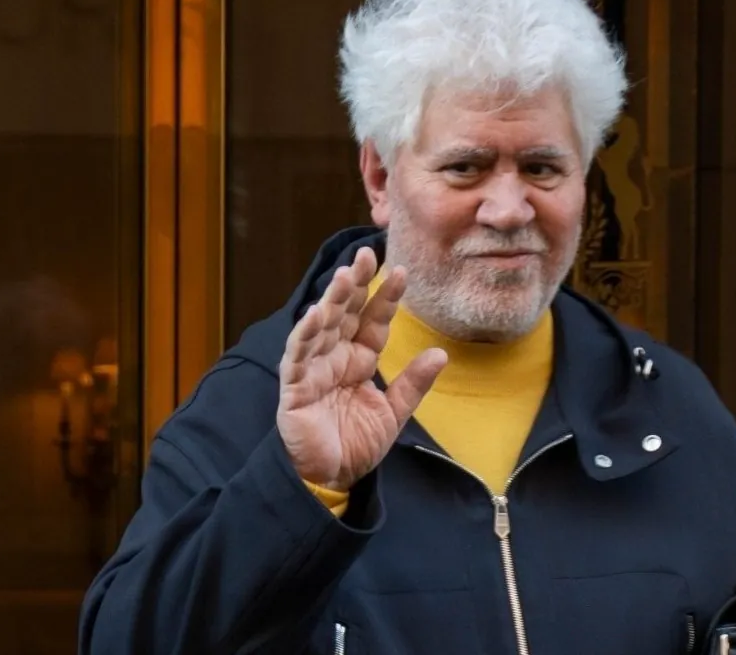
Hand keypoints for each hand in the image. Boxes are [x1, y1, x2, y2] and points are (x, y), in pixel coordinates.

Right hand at [277, 246, 447, 490]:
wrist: (331, 480)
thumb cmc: (356, 444)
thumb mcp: (394, 413)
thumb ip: (414, 383)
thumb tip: (441, 353)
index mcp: (359, 359)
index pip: (374, 321)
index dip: (386, 298)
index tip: (403, 272)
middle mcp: (335, 357)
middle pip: (346, 313)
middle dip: (355, 284)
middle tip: (366, 255)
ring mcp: (313, 369)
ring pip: (322, 326)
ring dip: (332, 301)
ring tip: (345, 276)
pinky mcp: (294, 388)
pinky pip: (298, 357)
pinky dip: (305, 336)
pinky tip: (315, 315)